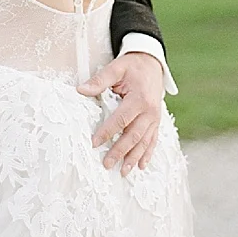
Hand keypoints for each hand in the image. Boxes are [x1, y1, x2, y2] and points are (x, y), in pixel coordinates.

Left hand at [78, 51, 164, 175]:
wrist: (152, 64)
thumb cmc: (132, 67)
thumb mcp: (115, 68)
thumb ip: (99, 80)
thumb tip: (81, 90)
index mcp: (139, 99)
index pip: (120, 120)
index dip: (107, 132)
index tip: (94, 143)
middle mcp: (150, 112)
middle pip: (133, 135)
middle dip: (120, 152)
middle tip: (106, 164)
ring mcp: (155, 118)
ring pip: (144, 142)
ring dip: (134, 158)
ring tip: (123, 172)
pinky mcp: (157, 122)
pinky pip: (153, 140)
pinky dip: (147, 154)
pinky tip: (141, 166)